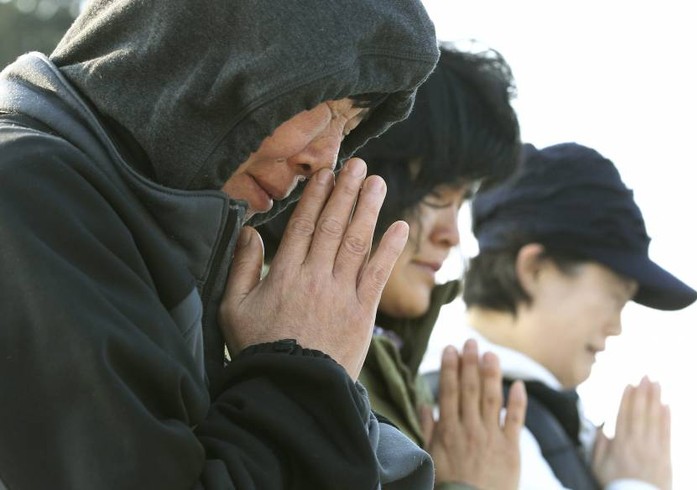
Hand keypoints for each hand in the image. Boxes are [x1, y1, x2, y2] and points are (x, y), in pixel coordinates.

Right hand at [218, 158, 408, 378]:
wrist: (292, 391)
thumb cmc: (260, 350)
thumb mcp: (234, 310)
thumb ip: (241, 268)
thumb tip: (250, 232)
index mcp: (285, 274)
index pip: (304, 225)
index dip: (316, 196)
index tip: (325, 173)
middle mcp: (316, 277)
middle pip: (334, 226)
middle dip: (345, 192)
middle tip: (357, 164)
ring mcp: (342, 294)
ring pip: (357, 242)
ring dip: (368, 210)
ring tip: (376, 182)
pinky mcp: (363, 313)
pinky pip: (378, 275)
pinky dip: (390, 249)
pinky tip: (400, 226)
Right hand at [421, 339, 525, 489]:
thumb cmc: (448, 483)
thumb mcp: (431, 456)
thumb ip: (429, 429)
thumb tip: (424, 405)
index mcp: (449, 430)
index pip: (449, 391)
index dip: (450, 368)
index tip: (450, 349)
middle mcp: (470, 428)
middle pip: (470, 389)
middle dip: (470, 363)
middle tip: (470, 342)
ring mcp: (491, 436)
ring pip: (491, 398)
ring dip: (491, 374)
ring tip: (490, 353)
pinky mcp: (511, 448)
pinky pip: (515, 420)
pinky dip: (518, 401)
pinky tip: (518, 384)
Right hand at [592, 376, 671, 489]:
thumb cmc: (614, 486)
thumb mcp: (598, 467)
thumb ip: (599, 446)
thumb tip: (602, 428)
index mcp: (619, 445)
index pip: (623, 416)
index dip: (626, 399)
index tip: (629, 384)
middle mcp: (637, 444)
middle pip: (640, 413)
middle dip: (642, 393)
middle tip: (645, 376)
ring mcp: (653, 449)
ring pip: (654, 419)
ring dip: (655, 399)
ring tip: (656, 384)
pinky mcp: (665, 457)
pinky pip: (667, 433)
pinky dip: (667, 418)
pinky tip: (667, 405)